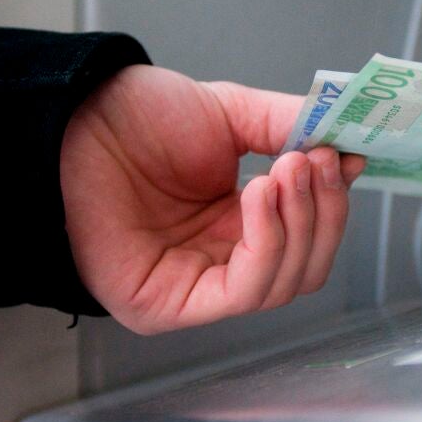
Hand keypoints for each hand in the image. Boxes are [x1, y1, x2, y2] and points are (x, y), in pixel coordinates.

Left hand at [60, 64, 364, 333]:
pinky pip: (244, 292)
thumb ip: (291, 129)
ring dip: (297, 223)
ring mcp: (197, 289)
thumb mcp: (232, 114)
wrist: (71, 119)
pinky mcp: (171, 307)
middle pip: (306, 268)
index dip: (332, 203)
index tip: (345, 157)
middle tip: (314, 160)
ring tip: (284, 169)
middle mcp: (221, 262)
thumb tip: (350, 150)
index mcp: (237, 224)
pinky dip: (266, 243)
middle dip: (322, 213)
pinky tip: (258, 196)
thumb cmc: (135, 117)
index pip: (308, 238)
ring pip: (284, 284)